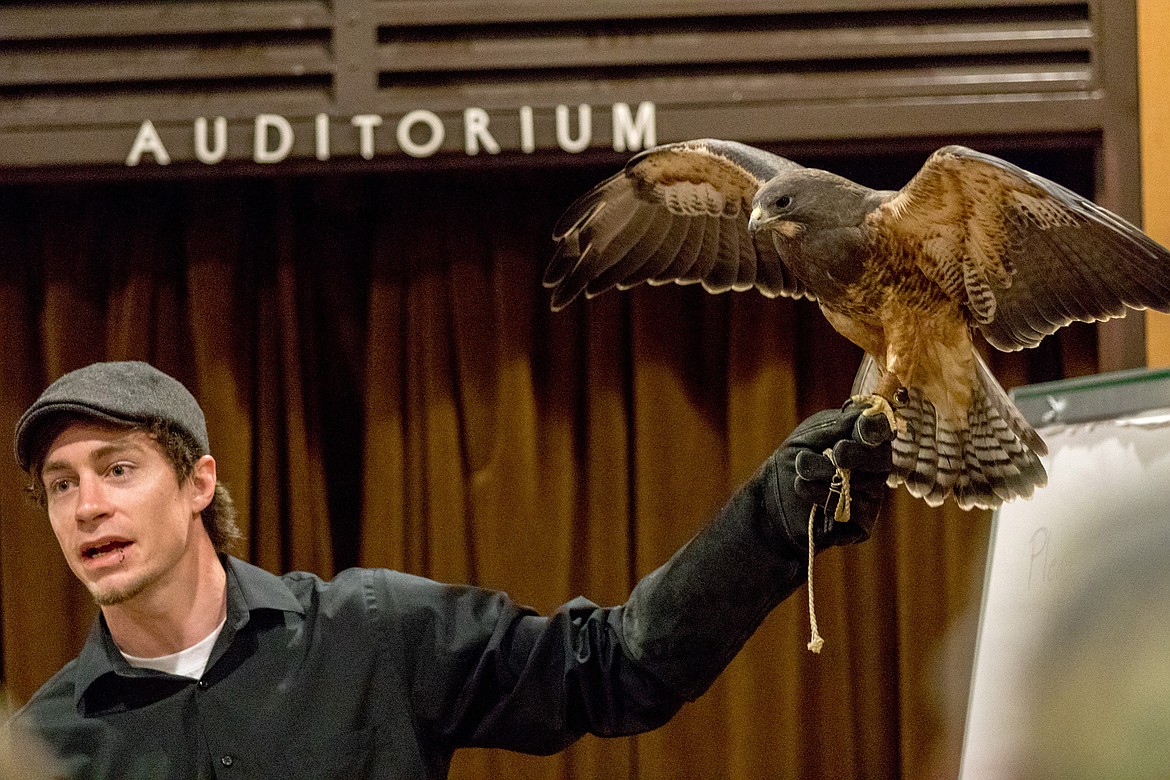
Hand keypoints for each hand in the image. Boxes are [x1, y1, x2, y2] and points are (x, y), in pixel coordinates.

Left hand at [770, 402, 894, 550]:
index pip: (881, 429)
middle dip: (857, 454)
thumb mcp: (809, 436)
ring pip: (862, 483)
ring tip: (800, 468)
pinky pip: (853, 509)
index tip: (863, 430)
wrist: (771, 499)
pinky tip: (803, 488)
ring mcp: (870, 494)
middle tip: (837, 453)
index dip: (876, 429)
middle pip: (880, 458)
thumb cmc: (792, 461)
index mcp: (862, 438)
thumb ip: (836, 426)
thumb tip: (867, 415)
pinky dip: (823, 496)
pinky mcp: (862, 522)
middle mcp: (873, 466)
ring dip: (826, 473)